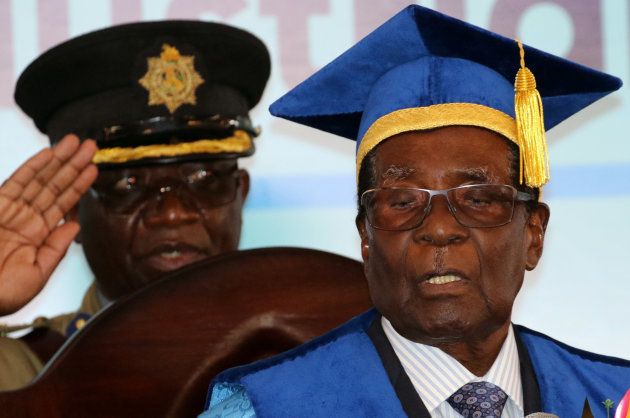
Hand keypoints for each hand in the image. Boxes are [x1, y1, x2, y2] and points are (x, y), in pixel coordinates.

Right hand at [0, 134, 97, 315]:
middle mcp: (26, 218)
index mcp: (38, 236)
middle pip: (55, 186)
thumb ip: (56, 248)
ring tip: (78, 143)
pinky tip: (50, 154)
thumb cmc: (1, 294)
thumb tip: (75, 225)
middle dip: (74, 165)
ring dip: (59, 160)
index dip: (79, 186)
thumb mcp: (36, 274)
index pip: (63, 205)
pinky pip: (17, 182)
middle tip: (92, 146)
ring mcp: (11, 210)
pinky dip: (33, 167)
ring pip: (40, 179)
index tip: (94, 169)